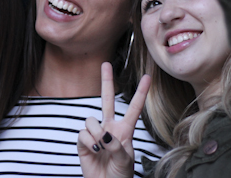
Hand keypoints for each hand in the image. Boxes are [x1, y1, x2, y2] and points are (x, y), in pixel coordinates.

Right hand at [77, 62, 150, 177]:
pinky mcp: (83, 142)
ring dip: (97, 134)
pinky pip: (83, 133)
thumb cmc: (120, 175)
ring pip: (91, 120)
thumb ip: (117, 145)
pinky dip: (89, 143)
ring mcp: (96, 133)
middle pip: (107, 99)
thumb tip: (104, 134)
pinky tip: (93, 150)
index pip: (134, 108)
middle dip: (106, 81)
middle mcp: (110, 127)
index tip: (148, 76)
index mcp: (125, 130)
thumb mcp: (125, 160)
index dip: (140, 92)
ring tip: (101, 148)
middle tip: (105, 64)